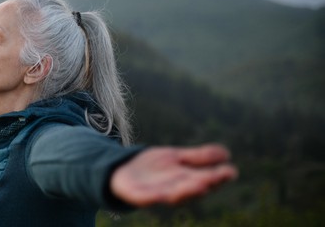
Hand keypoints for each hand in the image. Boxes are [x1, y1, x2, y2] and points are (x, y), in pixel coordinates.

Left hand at [110, 144, 237, 206]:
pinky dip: (153, 198)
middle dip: (204, 184)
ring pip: (172, 195)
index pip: (205, 179)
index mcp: (185, 180)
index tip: (231, 171)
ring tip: (200, 184)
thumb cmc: (153, 167)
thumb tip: (226, 153)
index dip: (218, 177)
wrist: (121, 169)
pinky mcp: (137, 196)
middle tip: (216, 178)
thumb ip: (198, 157)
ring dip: (185, 192)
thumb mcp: (176, 157)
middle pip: (191, 188)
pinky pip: (146, 198)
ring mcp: (155, 194)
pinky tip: (161, 195)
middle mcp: (174, 190)